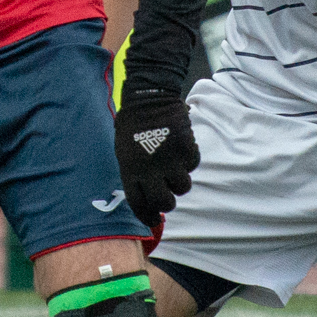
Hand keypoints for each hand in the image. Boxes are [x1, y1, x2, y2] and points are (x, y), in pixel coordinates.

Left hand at [113, 90, 198, 225]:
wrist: (148, 98)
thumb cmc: (132, 125)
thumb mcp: (124, 152)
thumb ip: (133, 173)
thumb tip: (145, 195)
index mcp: (130, 170)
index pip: (139, 204)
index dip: (147, 215)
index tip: (154, 219)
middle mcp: (150, 169)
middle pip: (165, 202)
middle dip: (168, 203)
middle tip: (168, 195)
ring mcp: (169, 159)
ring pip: (183, 187)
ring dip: (180, 181)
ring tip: (174, 167)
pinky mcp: (185, 148)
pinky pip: (192, 164)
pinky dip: (189, 160)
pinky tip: (180, 149)